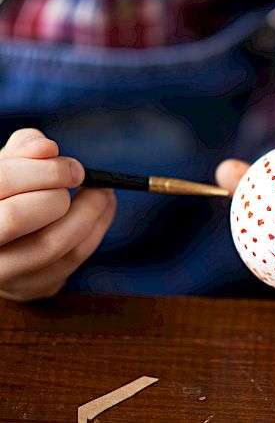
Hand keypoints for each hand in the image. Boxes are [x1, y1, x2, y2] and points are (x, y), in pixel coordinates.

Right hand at [0, 129, 115, 301]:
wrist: (4, 240)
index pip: (3, 182)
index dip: (44, 170)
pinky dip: (96, 229)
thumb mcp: (7, 166)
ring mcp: (3, 274)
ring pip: (54, 244)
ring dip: (90, 211)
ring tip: (103, 191)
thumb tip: (47, 148)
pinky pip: (74, 259)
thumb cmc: (7, 193)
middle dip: (58, 192)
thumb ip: (23, 149)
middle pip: (18, 217)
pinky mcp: (31, 288)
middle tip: (81, 176)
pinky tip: (103, 209)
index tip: (73, 167)